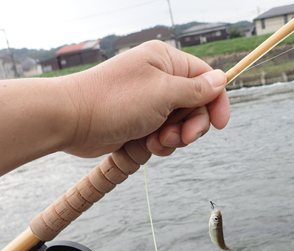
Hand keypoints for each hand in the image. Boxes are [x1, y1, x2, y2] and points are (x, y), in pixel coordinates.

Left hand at [61, 41, 229, 157]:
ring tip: (156, 141)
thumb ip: (196, 90)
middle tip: (181, 137)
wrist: (72, 121)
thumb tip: (221, 80)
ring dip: (174, 138)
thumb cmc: (115, 101)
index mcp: (166, 61)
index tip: (221, 124)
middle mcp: (160, 79)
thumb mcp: (164, 93)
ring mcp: (149, 102)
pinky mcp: (140, 122)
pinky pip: (163, 136)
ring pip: (180, 125)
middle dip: (192, 126)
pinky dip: (159, 144)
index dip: (217, 101)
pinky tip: (147, 144)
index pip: (206, 79)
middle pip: (196, 106)